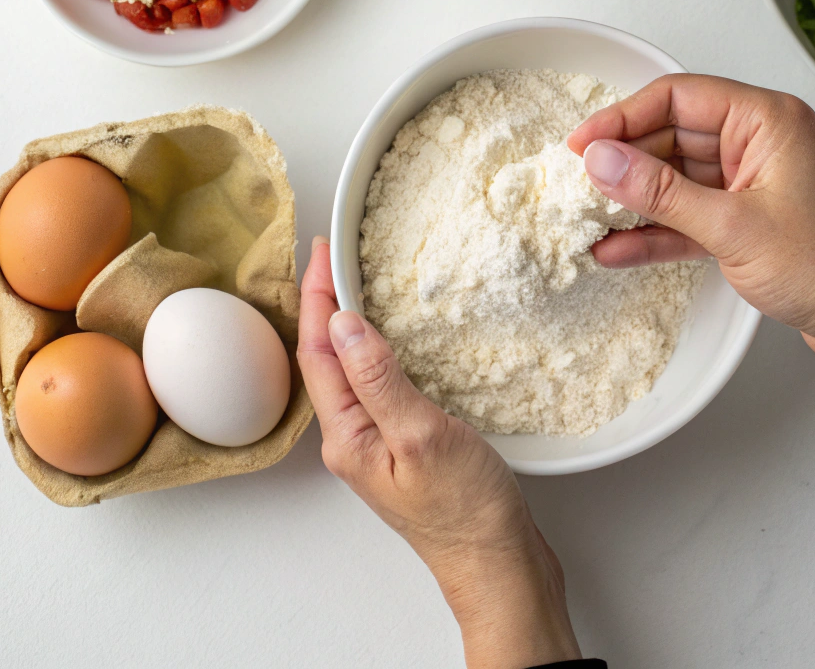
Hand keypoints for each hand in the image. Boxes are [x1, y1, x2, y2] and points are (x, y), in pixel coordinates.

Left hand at [296, 239, 581, 668]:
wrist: (498, 564)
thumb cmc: (464, 511)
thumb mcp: (420, 434)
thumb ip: (378, 378)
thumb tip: (344, 321)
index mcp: (346, 434)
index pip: (317, 350)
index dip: (316, 295)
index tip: (322, 250)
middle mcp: (352, 436)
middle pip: (323, 356)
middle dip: (324, 302)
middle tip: (333, 254)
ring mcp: (376, 441)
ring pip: (348, 368)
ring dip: (347, 322)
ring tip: (353, 281)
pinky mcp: (403, 443)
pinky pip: (375, 382)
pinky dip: (376, 347)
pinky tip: (392, 336)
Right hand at [568, 75, 814, 416]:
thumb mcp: (731, 227)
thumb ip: (660, 192)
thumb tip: (601, 161)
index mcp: (767, 120)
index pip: (679, 96)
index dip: (624, 116)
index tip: (583, 142)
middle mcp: (758, 141)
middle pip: (671, 135)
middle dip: (624, 162)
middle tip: (578, 185)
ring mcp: (749, 181)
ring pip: (675, 177)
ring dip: (634, 200)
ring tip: (587, 218)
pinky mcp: (743, 218)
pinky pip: (686, 214)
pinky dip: (655, 230)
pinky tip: (616, 247)